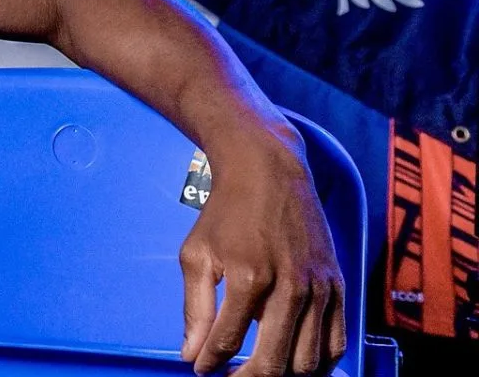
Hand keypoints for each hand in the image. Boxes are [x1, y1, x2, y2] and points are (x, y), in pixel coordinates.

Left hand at [179, 135, 346, 375]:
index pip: (228, 343)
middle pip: (274, 362)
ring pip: (308, 361)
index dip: (210, 364)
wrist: (268, 173)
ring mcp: (319, 288)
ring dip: (283, 375)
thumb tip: (192, 354)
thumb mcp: (196, 255)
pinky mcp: (338, 286)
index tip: (200, 370)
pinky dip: (317, 363)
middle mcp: (290, 287)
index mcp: (249, 278)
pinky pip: (336, 342)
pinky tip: (294, 363)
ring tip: (259, 371)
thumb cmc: (224, 214)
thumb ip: (194, 309)